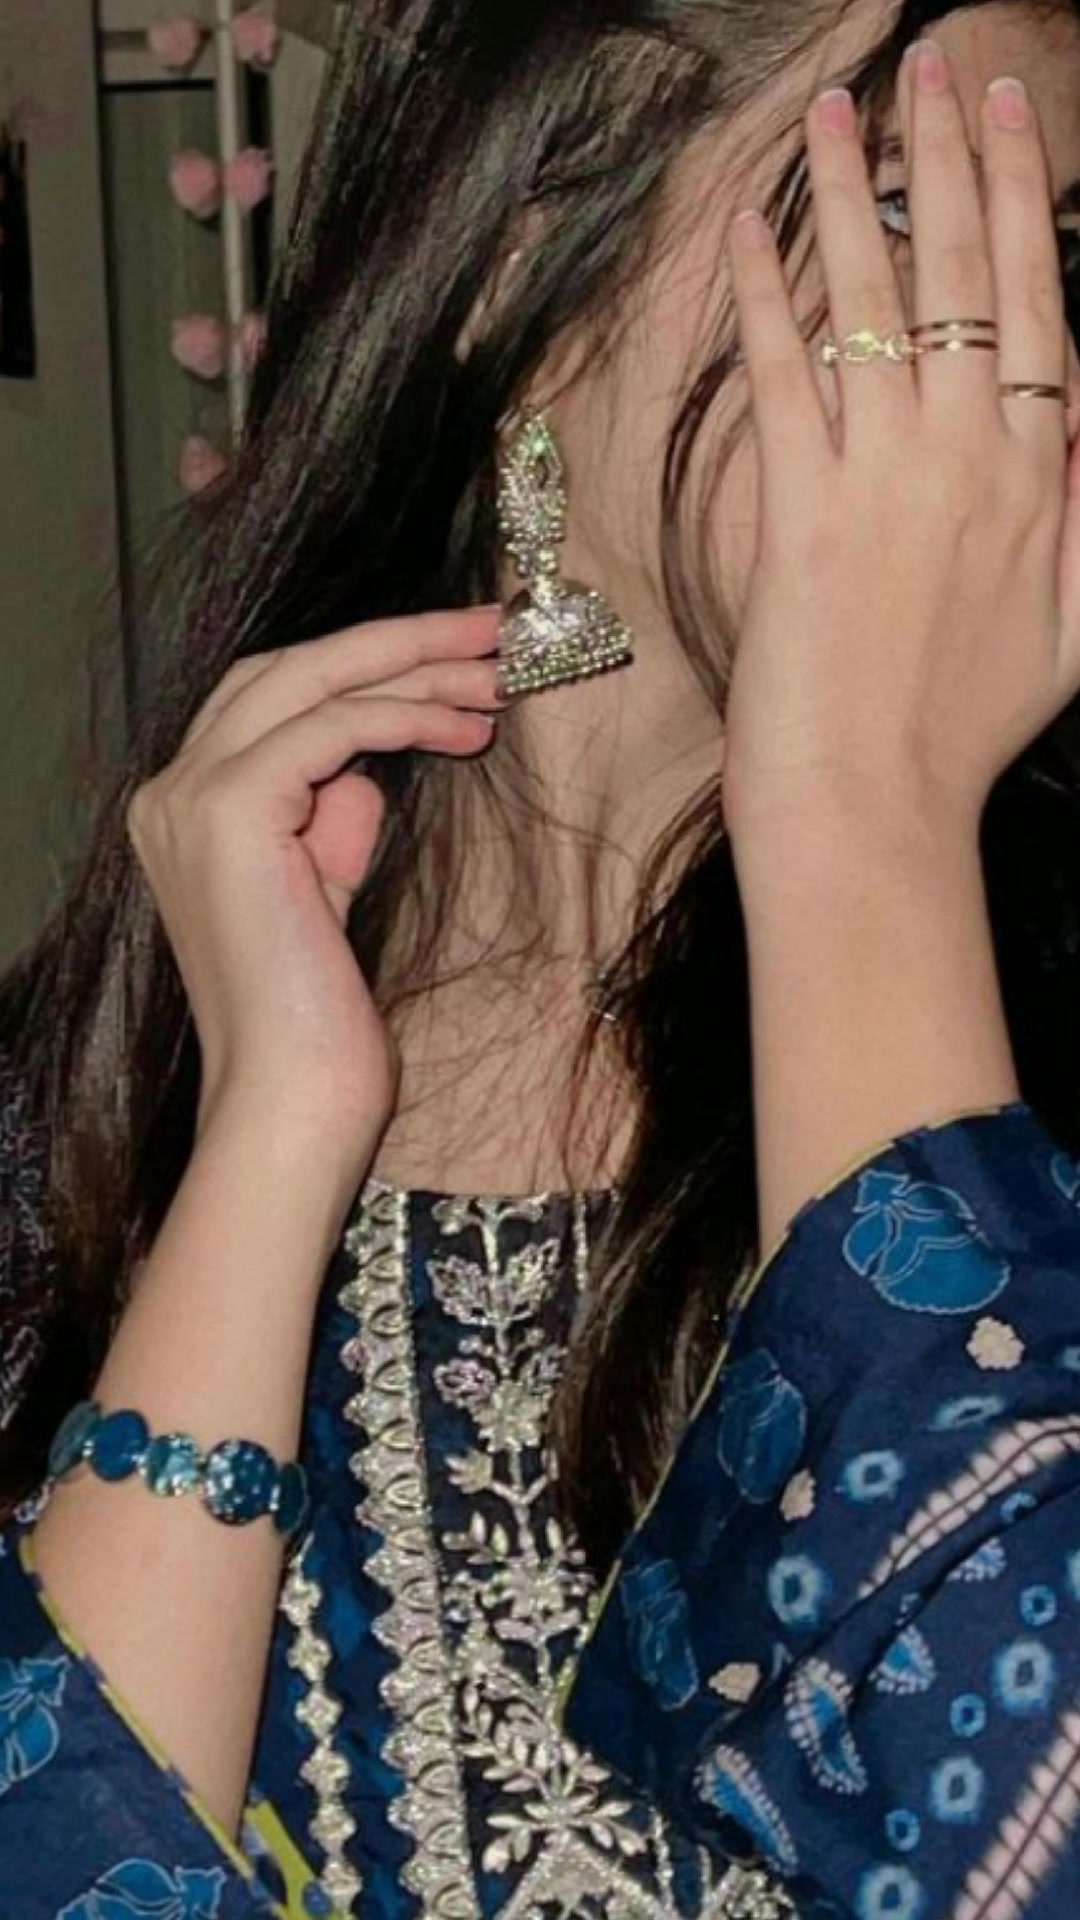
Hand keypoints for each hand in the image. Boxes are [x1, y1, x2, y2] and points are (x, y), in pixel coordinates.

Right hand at [126, 607, 501, 1154]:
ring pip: (312, 680)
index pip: (275, 695)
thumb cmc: (318, 1018)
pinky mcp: (230, 814)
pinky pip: (331, 726)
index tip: (458, 654)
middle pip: (289, 665)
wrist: (292, 1098)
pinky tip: (464, 727)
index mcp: (184, 810)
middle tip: (493, 628)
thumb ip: (330, 825)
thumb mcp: (325, 894)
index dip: (368, 662)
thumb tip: (364, 772)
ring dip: (418, 669)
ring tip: (500, 677)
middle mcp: (171, 793)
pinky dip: (404, 714)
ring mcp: (190, 799)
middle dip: (399, 638)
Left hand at [721, 41, 1079, 870]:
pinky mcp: (800, 511)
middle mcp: (972, 457)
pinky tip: (750, 225)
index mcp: (1042, 479)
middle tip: (935, 67)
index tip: (1011, 122)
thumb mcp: (1075, 632)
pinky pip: (784, 378)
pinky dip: (766, 297)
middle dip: (950, 161)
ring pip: (877, 306)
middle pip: (967, 277)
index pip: (1041, 308)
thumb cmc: (965, 733)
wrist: (874, 807)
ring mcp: (885, 480)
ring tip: (838, 109)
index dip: (1024, 205)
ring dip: (854, 196)